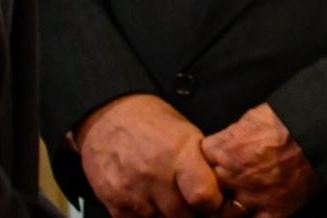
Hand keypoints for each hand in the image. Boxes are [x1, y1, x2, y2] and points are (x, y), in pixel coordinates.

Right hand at [75, 93, 222, 217]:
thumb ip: (201, 162)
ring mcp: (132, 192)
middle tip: (195, 205)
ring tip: (172, 201)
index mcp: (179, 153)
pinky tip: (152, 204)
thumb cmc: (152, 123)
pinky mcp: (114, 204)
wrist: (107, 119)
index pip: (203, 195)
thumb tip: (219, 188)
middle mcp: (155, 175)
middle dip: (194, 213)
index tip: (215, 201)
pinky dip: (148, 217)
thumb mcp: (185, 132)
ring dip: (170, 216)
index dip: (214, 203)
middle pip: (183, 215)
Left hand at [201, 104, 320, 217]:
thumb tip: (224, 145)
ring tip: (233, 203)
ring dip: (226, 210)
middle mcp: (231, 176)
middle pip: (207, 194)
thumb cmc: (286, 117)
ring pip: (226, 214)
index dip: (201, 170)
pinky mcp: (274, 208)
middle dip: (210, 193)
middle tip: (217, 190)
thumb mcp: (249, 118)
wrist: (319, 128)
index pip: (196, 167)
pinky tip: (250, 215)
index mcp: (221, 151)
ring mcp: (252, 196)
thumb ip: (230, 138)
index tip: (206, 170)